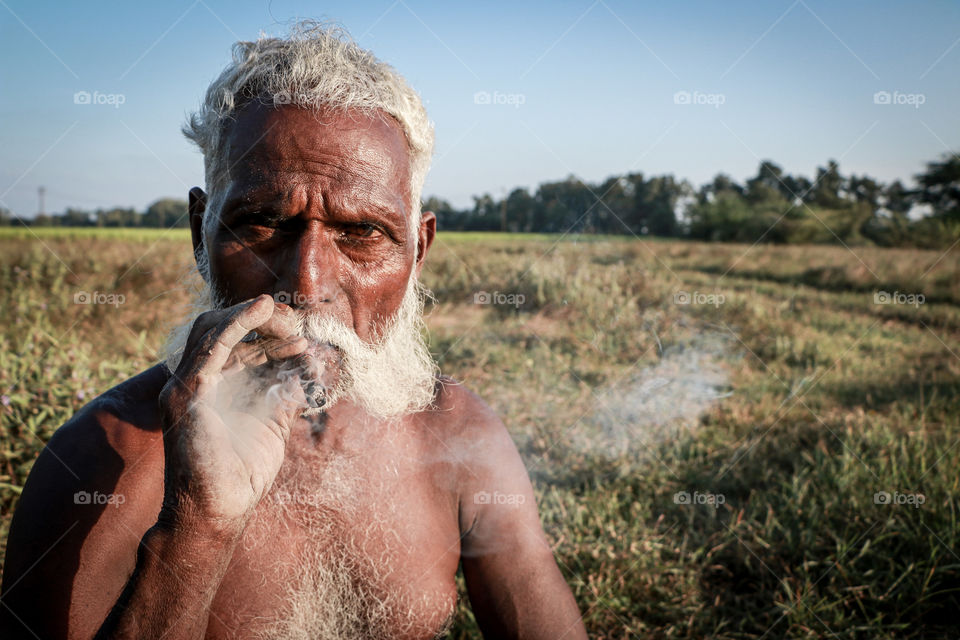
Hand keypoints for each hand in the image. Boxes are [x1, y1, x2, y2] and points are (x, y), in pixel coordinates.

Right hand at [157, 295, 312, 531]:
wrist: (218, 510)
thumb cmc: (243, 473)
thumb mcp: (274, 422)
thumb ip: (287, 393)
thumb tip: (310, 366)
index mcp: (209, 385)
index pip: (235, 342)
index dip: (270, 334)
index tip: (304, 341)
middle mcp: (193, 380)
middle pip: (221, 327)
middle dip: (262, 320)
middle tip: (297, 327)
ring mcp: (184, 385)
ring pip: (213, 328)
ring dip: (254, 317)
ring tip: (286, 317)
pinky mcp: (186, 393)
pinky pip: (211, 346)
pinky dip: (238, 323)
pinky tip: (263, 310)